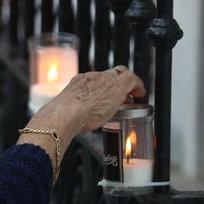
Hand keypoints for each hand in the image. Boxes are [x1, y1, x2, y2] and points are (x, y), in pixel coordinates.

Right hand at [30, 66, 146, 136]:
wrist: (65, 114)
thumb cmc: (63, 118)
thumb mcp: (65, 114)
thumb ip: (68, 115)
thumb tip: (67, 128)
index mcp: (78, 84)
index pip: (94, 79)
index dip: (103, 85)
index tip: (105, 95)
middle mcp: (91, 78)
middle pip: (109, 74)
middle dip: (116, 84)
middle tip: (123, 96)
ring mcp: (104, 79)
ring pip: (120, 75)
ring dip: (127, 86)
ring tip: (132, 96)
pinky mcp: (118, 84)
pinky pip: (133, 79)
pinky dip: (138, 86)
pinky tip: (141, 93)